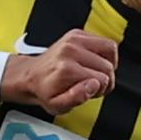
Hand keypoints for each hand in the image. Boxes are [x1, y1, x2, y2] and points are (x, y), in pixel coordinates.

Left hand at [0, 29, 115, 115]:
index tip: (91, 92)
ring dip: (108, 64)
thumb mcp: (57, 105)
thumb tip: (93, 86)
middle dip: (104, 79)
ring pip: (110, 49)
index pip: (102, 79)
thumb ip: (76, 99)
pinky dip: (104, 53)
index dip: (100, 90)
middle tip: (92, 85)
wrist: (30, 76)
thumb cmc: (44, 91)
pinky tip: (94, 62)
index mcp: (66, 69)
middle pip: (107, 66)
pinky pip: (104, 41)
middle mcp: (71, 51)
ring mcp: (74, 39)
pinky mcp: (77, 33)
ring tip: (96, 72)